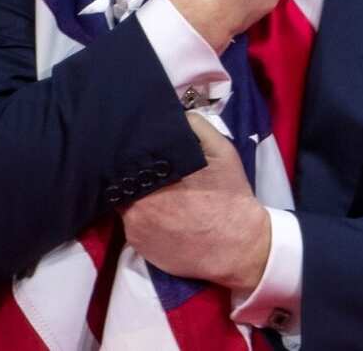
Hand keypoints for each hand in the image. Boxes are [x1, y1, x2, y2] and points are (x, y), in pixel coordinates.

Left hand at [122, 113, 271, 292]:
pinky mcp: (139, 248)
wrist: (238, 245)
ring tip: (157, 197)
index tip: (142, 154)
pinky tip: (161, 218)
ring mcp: (135, 229)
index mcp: (152, 177)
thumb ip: (197, 126)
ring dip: (136, 200)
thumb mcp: (222, 151)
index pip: (127, 161)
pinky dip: (143, 220)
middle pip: (124, 184)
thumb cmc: (229, 196)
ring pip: (126, 206)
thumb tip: (177, 115)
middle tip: (151, 176)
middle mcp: (136, 204)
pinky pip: (133, 227)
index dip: (132, 157)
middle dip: (134, 178)